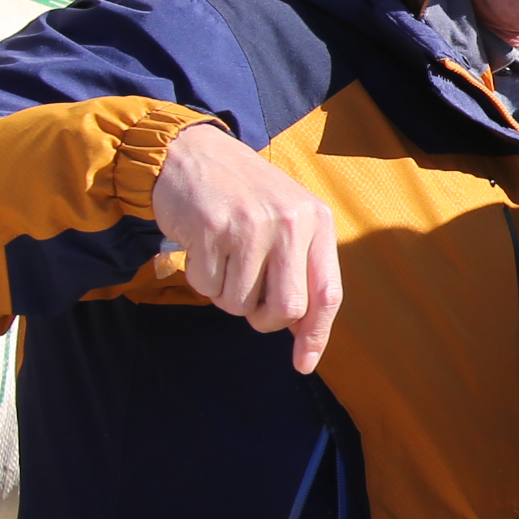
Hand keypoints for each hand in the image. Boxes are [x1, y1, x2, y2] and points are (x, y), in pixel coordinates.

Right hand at [152, 121, 343, 374]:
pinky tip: (202, 248)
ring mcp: (251, 225)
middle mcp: (291, 222)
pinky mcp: (212, 229)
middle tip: (248, 301)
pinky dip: (201, 280)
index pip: (328, 293)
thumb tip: (304, 332)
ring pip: (240, 303)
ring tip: (224, 258)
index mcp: (317, 220)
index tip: (303, 364)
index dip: (317, 335)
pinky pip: (207, 287)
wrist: (189, 153)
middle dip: (263, 319)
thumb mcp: (286, 220)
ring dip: (227, 294)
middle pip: (286, 309)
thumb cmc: (242, 196)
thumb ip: (301, 269)